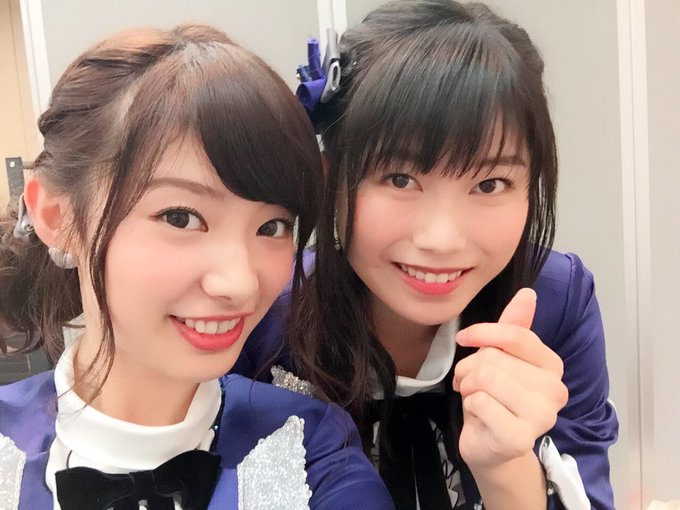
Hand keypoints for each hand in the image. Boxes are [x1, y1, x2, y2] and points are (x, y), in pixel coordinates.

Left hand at [452, 288, 567, 469]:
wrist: (491, 447)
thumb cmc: (495, 398)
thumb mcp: (501, 357)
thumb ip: (514, 327)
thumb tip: (528, 293)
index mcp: (552, 365)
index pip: (516, 335)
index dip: (482, 332)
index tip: (464, 338)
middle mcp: (555, 390)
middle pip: (494, 358)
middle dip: (469, 367)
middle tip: (469, 383)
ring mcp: (541, 416)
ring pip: (485, 377)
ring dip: (467, 386)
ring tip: (473, 397)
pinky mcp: (519, 437)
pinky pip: (480, 402)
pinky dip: (469, 405)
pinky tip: (479, 416)